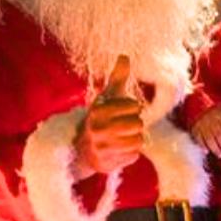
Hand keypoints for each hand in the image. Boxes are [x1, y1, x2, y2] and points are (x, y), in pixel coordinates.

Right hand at [74, 55, 145, 176]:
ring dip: (135, 138)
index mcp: (97, 110)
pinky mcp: (107, 164)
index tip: (126, 109)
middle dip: (136, 124)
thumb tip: (125, 56)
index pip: (133, 106)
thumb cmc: (101, 118)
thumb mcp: (107, 97)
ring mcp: (101, 148)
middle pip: (137, 124)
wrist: (83, 149)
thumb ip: (117, 77)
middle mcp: (96, 130)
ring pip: (138, 141)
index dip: (133, 107)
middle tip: (126, 125)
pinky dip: (131, 153)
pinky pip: (134, 156)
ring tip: (124, 137)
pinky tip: (119, 149)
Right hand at [190, 104, 220, 157]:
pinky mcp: (195, 128)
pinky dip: (202, 146)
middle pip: (219, 135)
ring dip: (215, 149)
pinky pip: (198, 138)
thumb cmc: (216, 112)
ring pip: (209, 139)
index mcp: (220, 115)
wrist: (199, 105)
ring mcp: (202, 124)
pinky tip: (207, 152)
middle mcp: (211, 120)